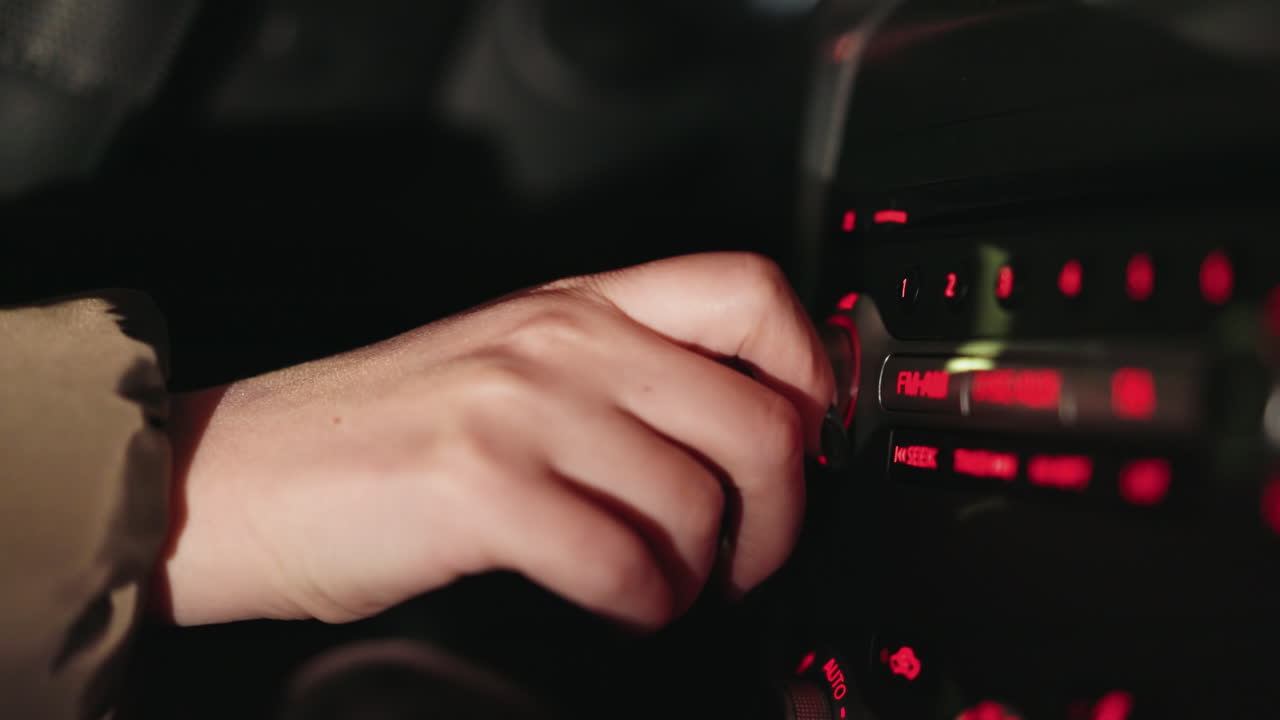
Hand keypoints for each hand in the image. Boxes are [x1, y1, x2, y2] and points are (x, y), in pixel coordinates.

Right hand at [158, 253, 834, 627]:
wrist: (242, 474)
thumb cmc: (373, 432)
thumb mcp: (509, 365)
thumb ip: (612, 375)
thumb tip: (727, 432)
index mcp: (576, 304)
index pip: (747, 292)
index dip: (810, 368)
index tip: (811, 435)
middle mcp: (561, 341)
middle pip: (758, 418)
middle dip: (782, 512)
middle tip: (751, 555)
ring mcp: (523, 408)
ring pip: (698, 502)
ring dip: (702, 573)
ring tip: (665, 589)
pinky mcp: (482, 486)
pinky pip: (625, 562)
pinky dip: (643, 606)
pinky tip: (619, 608)